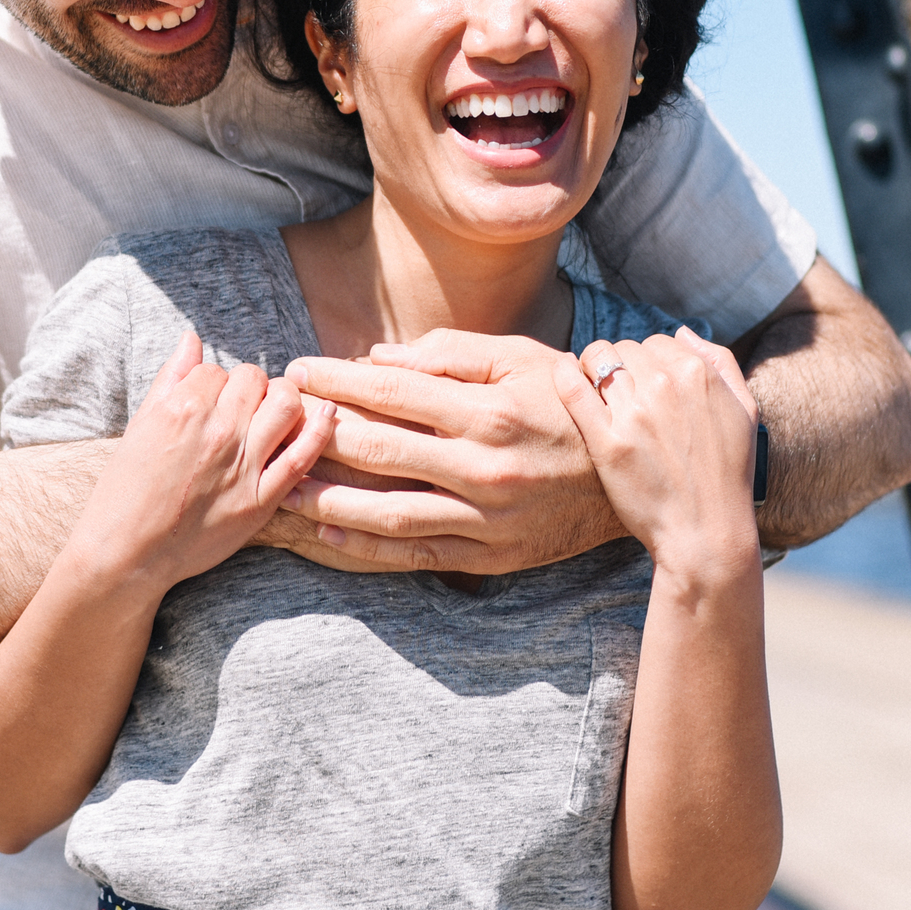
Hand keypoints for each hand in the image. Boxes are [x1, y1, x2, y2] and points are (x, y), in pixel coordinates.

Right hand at [73, 334, 332, 594]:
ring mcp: (243, 464)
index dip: (214, 383)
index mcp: (183, 407)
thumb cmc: (127, 489)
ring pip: (285, 403)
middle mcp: (218, 431)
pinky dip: (320, 429)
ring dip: (282, 399)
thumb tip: (191, 338)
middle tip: (240, 408)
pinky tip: (327, 413)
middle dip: (248, 386)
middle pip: (254, 379)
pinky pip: (303, 454)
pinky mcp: (261, 499)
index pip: (218, 370)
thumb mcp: (140, 425)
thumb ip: (170, 377)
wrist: (127, 551)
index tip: (210, 402)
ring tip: (271, 413)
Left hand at [278, 330, 622, 573]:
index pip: (393, 393)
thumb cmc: (568, 404)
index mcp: (489, 411)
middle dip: (320, 433)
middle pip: (381, 450)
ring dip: (329, 500)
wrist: (632, 478)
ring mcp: (487, 517)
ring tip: (282, 487)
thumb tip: (377, 359)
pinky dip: (369, 548)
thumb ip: (449, 355)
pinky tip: (328, 533)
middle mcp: (484, 467)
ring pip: (390, 513)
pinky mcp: (491, 554)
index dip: (337, 381)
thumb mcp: (521, 360)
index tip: (299, 370)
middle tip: (278, 420)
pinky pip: (418, 554)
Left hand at [556, 328, 759, 574]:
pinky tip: (562, 374)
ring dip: (592, 368)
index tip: (644, 381)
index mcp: (698, 374)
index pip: (657, 342)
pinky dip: (563, 374)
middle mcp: (665, 386)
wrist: (706, 531)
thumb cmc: (727, 473)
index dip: (649, 361)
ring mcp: (633, 414)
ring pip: (597, 359)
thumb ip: (720, 362)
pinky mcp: (606, 442)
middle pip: (625, 348)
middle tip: (619, 391)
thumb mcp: (744, 410)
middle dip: (621, 365)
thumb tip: (683, 332)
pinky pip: (572, 389)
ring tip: (593, 387)